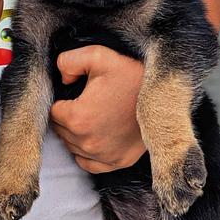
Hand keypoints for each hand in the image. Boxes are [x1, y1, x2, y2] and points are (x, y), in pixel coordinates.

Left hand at [50, 46, 145, 173]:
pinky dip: (88, 153)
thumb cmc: (132, 75)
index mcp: (78, 118)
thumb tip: (62, 78)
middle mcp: (88, 143)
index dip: (61, 101)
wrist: (166, 95)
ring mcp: (104, 156)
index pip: (53, 113)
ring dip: (76, 134)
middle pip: (61, 131)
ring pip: (73, 147)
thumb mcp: (99, 55)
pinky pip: (89, 164)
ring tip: (94, 115)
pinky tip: (96, 136)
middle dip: (68, 117)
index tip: (75, 94)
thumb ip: (69, 61)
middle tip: (86, 103)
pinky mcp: (119, 162)